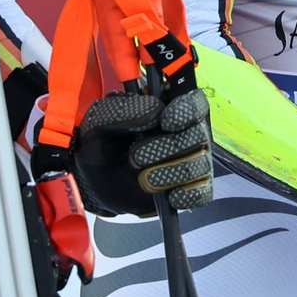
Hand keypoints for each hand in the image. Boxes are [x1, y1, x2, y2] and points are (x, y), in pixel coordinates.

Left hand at [65, 87, 212, 216]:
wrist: (94, 180)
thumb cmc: (101, 141)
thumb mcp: (101, 120)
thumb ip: (125, 109)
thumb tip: (156, 112)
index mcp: (168, 106)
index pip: (195, 100)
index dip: (187, 109)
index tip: (166, 121)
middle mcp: (186, 131)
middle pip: (198, 135)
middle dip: (166, 147)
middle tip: (135, 156)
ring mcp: (190, 160)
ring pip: (199, 164)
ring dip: (170, 171)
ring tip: (143, 176)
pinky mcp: (189, 189)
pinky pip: (202, 193)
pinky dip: (186, 195)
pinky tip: (168, 195)